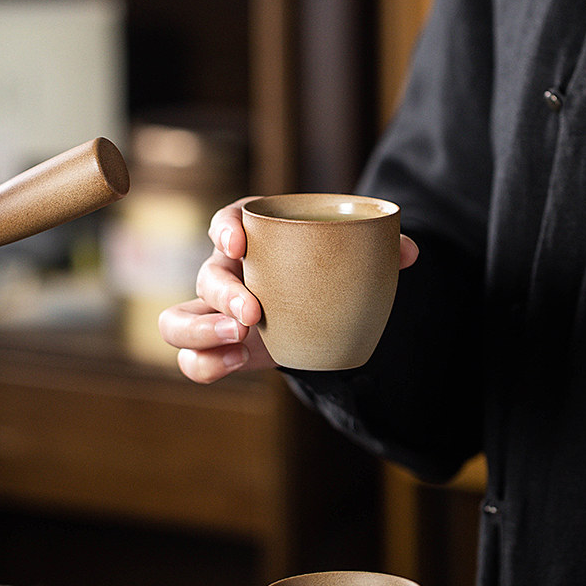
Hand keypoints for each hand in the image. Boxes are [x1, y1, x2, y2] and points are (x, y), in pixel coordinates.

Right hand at [158, 197, 419, 383]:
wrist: (313, 307)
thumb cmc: (325, 272)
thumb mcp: (350, 258)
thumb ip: (378, 251)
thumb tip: (409, 252)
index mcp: (253, 239)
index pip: (227, 221)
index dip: (226, 228)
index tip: (240, 241)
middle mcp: (226, 273)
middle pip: (205, 276)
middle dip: (222, 295)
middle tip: (252, 315)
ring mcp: (215, 315)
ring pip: (176, 322)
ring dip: (199, 333)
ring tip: (239, 343)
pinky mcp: (218, 348)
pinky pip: (194, 359)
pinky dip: (207, 365)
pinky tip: (236, 363)